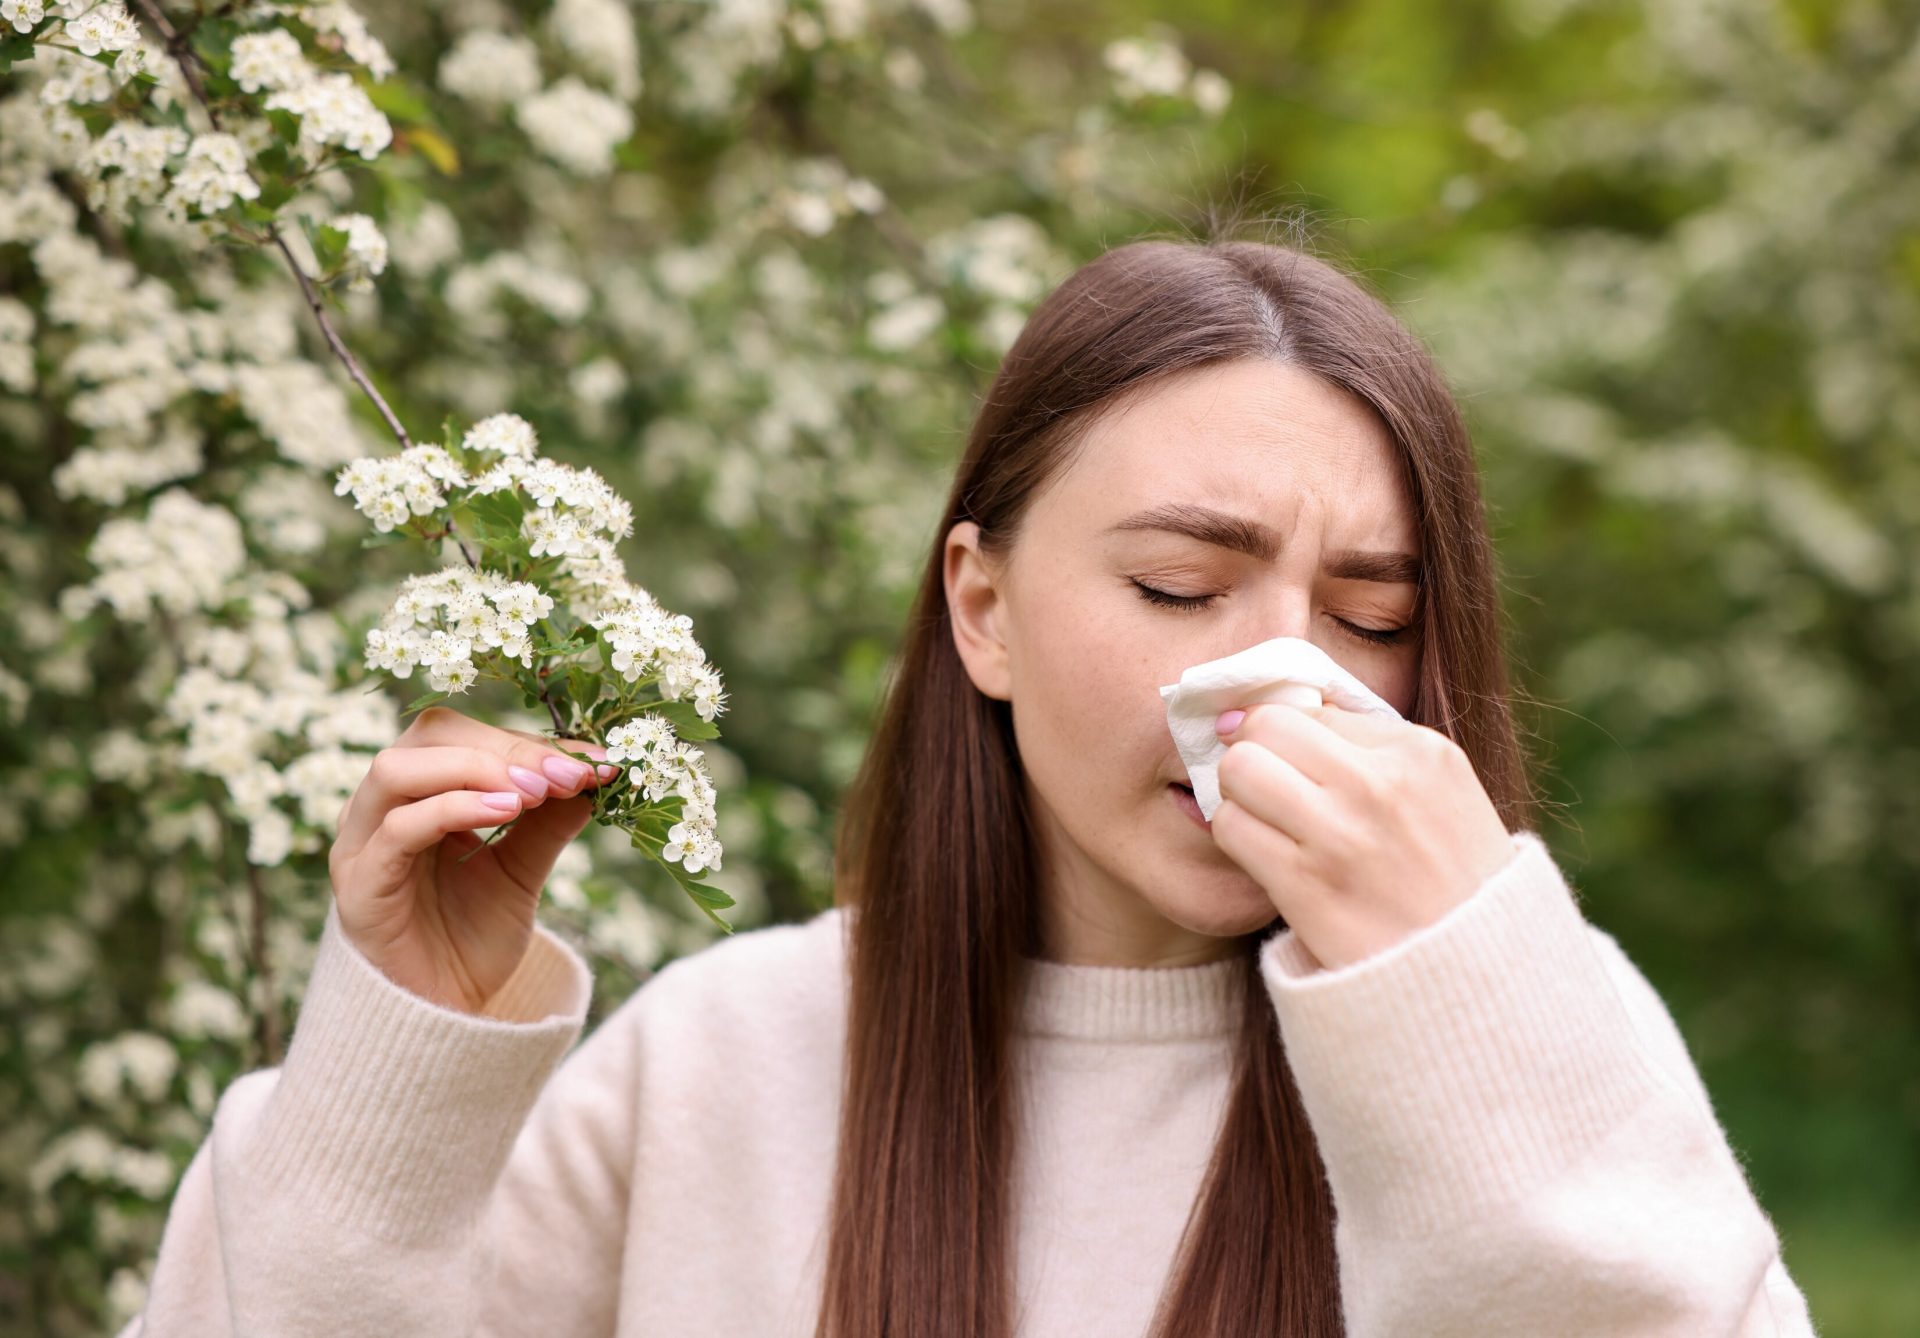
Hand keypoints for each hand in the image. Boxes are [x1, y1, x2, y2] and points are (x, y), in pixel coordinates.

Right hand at [327, 706, 617, 1013]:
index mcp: (419, 793)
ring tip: (536, 792)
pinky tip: (507, 812)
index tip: (593, 762)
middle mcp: (381, 808)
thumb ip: (549, 820)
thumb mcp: (523, 869)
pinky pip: (398, 828)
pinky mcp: (359, 884)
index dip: (529, 741)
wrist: (443, 1018)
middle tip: (565, 773)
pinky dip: (454, 808)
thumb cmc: (472, 938)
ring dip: (475, 768)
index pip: (465, 735)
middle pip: (430, 736)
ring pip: (398, 769)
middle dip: (505, 748)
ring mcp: (361, 843)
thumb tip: (595, 770)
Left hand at [1211, 703, 1513, 971]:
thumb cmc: (1453, 882)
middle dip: (1254, 752)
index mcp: (1420, 753)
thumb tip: (1286, 709)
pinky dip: (1236, 838)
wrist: (1477, 976)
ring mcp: (1341, 835)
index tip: (1290, 763)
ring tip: (1267, 822)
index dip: (1289, 736)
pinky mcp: (1306, 885)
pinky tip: (1265, 857)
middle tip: (1265, 786)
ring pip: (1239, 770)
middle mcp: (1380, 784)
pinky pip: (1232, 828)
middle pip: (1265, 726)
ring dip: (1240, 795)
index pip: (1313, 710)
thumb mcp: (1442, 794)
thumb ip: (1375, 749)